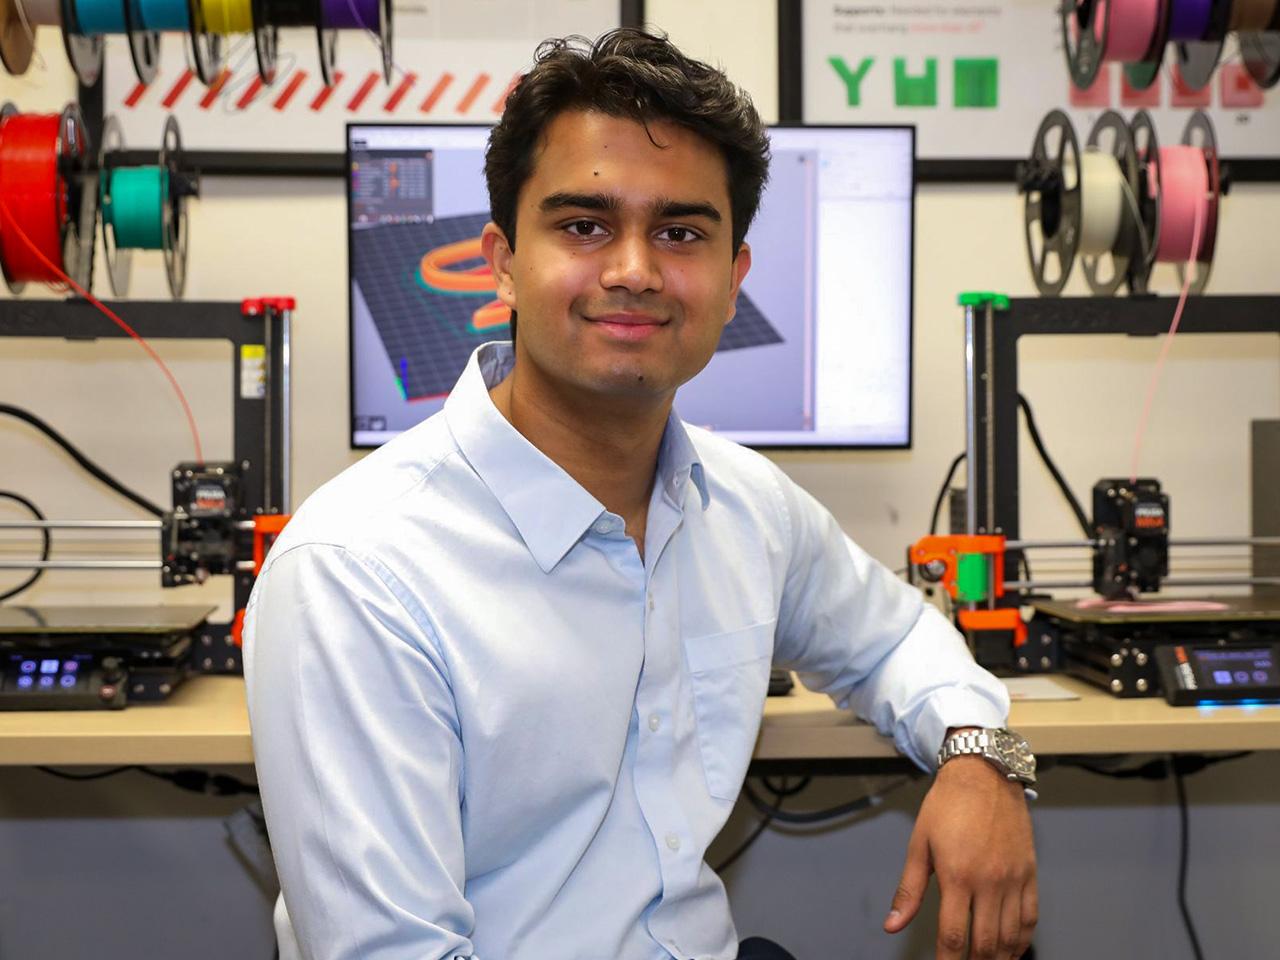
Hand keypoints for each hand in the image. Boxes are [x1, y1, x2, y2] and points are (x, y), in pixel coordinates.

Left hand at [884, 756, 1036, 958]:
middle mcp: (989, 881)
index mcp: (958, 876)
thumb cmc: (948, 805)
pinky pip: (1030, 917)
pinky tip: (1013, 950)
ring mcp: (1012, 878)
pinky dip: (1023, 940)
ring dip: (1001, 959)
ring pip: (1012, 936)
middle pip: (986, 943)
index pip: (954, 935)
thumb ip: (909, 890)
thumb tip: (893, 924)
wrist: (983, 774)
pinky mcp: (1029, 872)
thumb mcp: (919, 845)